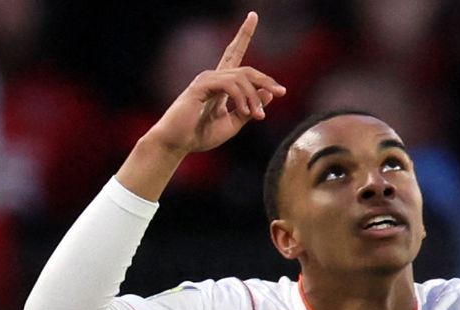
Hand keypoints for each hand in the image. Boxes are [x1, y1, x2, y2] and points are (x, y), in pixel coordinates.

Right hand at [143, 12, 285, 155]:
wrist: (178, 144)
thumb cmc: (201, 135)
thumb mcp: (233, 123)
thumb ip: (250, 109)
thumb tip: (269, 93)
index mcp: (221, 84)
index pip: (234, 53)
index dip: (243, 34)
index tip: (253, 15)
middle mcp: (214, 76)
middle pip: (247, 69)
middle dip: (266, 80)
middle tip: (281, 92)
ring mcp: (206, 79)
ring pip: (242, 78)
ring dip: (254, 97)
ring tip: (258, 116)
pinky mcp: (201, 86)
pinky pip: (230, 85)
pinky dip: (242, 98)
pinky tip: (245, 112)